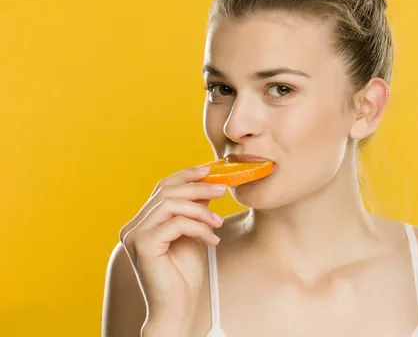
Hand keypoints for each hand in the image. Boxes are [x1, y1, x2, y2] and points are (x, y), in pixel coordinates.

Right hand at [119, 165, 226, 322]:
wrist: (178, 307)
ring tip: (218, 223)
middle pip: (167, 191)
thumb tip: (207, 184)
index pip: (163, 187)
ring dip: (201, 210)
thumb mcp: (193, 233)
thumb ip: (194, 210)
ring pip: (171, 204)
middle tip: (222, 190)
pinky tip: (212, 240)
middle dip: (198, 187)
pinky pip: (176, 223)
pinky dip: (198, 227)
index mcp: (143, 221)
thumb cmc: (184, 274)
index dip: (186, 175)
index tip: (210, 170)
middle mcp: (134, 225)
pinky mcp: (143, 245)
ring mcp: (135, 235)